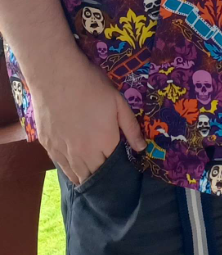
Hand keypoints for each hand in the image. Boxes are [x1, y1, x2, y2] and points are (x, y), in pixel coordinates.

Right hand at [27, 44, 145, 184]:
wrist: (56, 76)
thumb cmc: (91, 86)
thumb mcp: (118, 102)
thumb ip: (131, 128)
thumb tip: (141, 149)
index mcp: (104, 144)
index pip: (114, 169)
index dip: (119, 171)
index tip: (123, 171)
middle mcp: (83, 154)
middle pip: (95, 176)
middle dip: (103, 179)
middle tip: (109, 177)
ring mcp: (63, 152)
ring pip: (76, 175)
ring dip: (86, 178)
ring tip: (94, 178)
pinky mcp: (48, 146)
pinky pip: (61, 167)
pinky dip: (70, 172)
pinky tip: (74, 171)